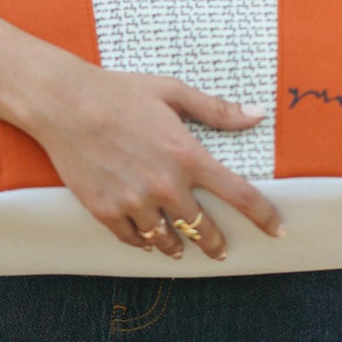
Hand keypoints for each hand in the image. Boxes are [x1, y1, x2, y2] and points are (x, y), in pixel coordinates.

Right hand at [22, 63, 285, 261]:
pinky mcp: (105, 210)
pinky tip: (147, 241)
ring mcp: (134, 201)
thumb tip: (257, 114)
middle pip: (203, 228)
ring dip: (178, 247)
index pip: (239, 194)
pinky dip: (143, 243)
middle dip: (216, 244)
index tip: (277, 230)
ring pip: (166, 240)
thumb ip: (216, 109)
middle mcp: (164, 185)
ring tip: (182, 249)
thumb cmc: (120, 91)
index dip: (263, 216)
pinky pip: (132, 239)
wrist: (64, 102)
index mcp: (186, 154)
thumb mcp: (172, 91)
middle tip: (221, 250)